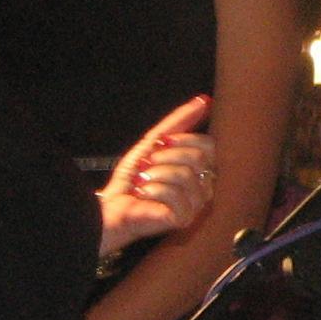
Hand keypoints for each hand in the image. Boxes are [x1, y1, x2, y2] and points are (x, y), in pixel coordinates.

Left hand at [99, 95, 216, 256]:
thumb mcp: (154, 141)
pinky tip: (145, 197)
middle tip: (148, 167)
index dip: (183, 140)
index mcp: (200, 169)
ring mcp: (196, 205)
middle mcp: (203, 187)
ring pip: (186, 175)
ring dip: (156, 175)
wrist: (110, 205)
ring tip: (143, 183)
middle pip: (199, 158)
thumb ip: (180, 121)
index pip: (210, 145)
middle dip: (165, 157)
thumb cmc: (131, 179)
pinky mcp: (184, 218)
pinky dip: (153, 192)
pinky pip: (176, 195)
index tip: (162, 144)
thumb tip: (203, 100)